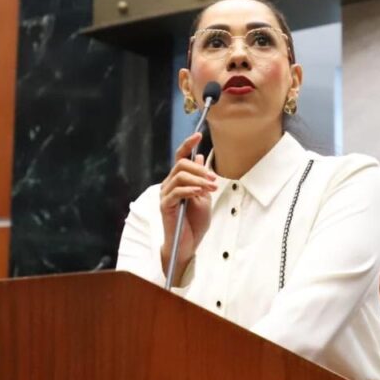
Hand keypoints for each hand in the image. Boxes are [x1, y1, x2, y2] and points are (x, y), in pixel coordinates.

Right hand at [160, 132, 216, 278]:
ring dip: (198, 180)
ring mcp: (166, 195)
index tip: (198, 136)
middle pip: (180, 164)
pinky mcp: (165, 206)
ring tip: (211, 187)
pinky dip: (190, 189)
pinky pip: (177, 192)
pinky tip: (199, 193)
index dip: (188, 145)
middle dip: (199, 169)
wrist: (189, 244)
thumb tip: (199, 157)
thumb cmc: (194, 223)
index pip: (180, 157)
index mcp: (178, 181)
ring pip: (180, 176)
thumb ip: (200, 178)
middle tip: (213, 179)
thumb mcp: (203, 196)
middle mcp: (169, 185)